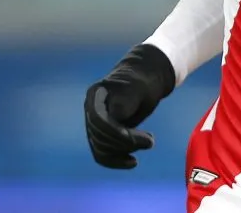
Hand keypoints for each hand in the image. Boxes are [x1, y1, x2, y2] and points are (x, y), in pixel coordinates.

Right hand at [84, 44, 174, 168]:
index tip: (144, 139)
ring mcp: (93, 122)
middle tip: (150, 140)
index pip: (101, 122)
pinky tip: (133, 162)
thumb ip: (125, 102)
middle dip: (126, 144)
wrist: (144, 78)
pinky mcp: (100, 134)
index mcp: (96, 94)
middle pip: (99, 138)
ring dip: (124, 151)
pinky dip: (116, 161)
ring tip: (148, 143)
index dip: (121, 135)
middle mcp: (90, 109)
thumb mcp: (138, 88)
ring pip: (100, 148)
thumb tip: (115, 118)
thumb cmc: (143, 82)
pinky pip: (101, 154)